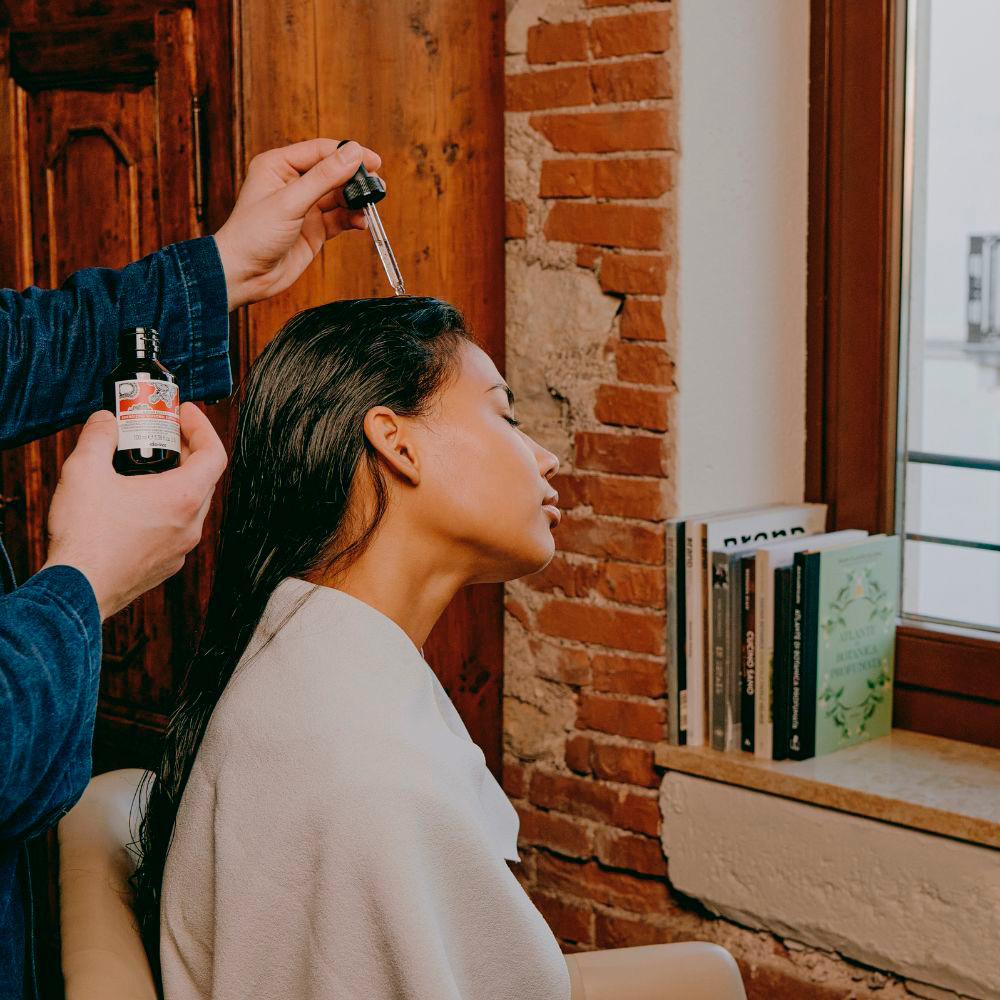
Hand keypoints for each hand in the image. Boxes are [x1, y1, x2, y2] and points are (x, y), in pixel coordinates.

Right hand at [41, 405, 227, 620]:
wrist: (78, 590)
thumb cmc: (86, 536)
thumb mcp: (84, 470)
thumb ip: (98, 436)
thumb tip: (106, 420)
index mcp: (184, 498)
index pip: (215, 453)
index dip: (203, 427)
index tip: (184, 413)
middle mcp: (191, 524)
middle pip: (205, 478)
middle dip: (187, 450)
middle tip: (163, 433)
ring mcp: (181, 548)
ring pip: (191, 505)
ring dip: (176, 480)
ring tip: (146, 466)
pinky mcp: (166, 565)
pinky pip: (176, 528)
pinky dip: (165, 508)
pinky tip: (135, 503)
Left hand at [213, 138, 382, 309]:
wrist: (244, 276)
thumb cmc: (253, 235)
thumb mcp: (290, 202)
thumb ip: (323, 177)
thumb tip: (352, 153)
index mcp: (278, 165)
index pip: (320, 151)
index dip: (347, 154)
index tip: (373, 161)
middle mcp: (293, 182)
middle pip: (333, 172)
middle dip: (356, 179)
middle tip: (377, 186)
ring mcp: (305, 206)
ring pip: (340, 196)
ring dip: (357, 201)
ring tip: (371, 206)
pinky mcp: (315, 229)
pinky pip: (340, 218)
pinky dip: (353, 219)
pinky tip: (361, 222)